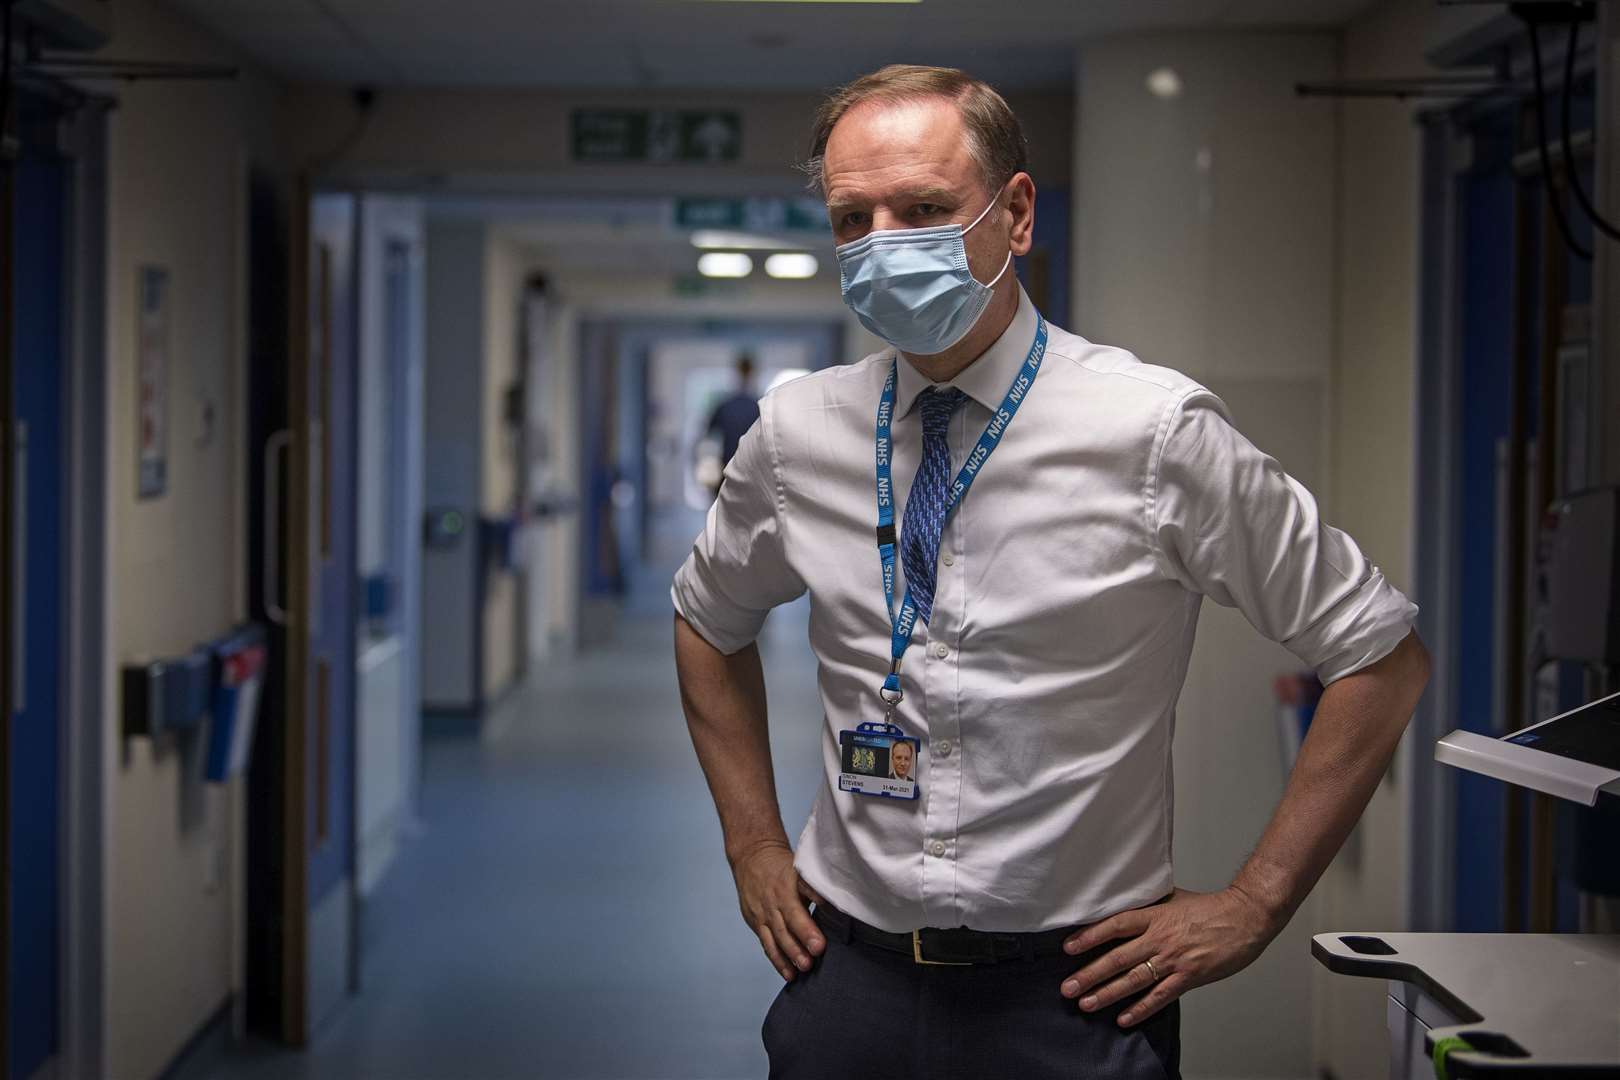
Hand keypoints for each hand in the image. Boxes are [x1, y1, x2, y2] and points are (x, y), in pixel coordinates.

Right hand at [731, 841, 826, 981]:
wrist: (751, 857)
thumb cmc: (782, 865)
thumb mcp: (799, 868)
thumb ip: (813, 887)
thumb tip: (832, 901)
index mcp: (785, 889)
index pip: (796, 912)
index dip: (807, 930)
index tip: (819, 946)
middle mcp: (772, 904)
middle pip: (785, 929)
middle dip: (798, 948)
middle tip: (810, 963)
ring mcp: (762, 914)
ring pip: (774, 939)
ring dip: (787, 958)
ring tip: (800, 971)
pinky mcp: (755, 923)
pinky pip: (766, 943)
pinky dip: (776, 959)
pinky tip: (788, 973)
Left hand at [1058, 887, 1278, 1026]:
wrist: (1244, 917)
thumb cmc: (1209, 908)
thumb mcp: (1173, 899)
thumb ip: (1148, 906)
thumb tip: (1122, 905)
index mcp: (1154, 916)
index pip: (1114, 925)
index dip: (1089, 936)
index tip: (1067, 948)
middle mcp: (1160, 938)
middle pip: (1118, 958)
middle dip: (1090, 974)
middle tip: (1068, 987)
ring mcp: (1174, 959)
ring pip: (1134, 980)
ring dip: (1108, 993)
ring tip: (1086, 1004)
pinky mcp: (1189, 977)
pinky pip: (1160, 996)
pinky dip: (1141, 1008)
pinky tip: (1124, 1018)